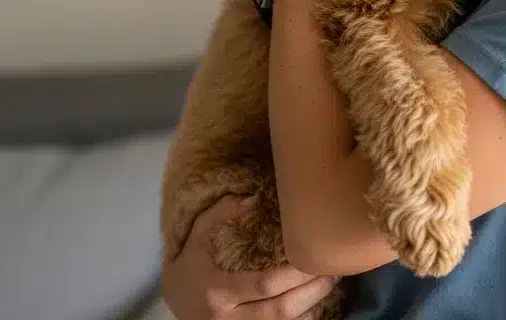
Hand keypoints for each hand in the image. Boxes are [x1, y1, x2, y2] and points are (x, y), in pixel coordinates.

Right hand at [161, 195, 339, 319]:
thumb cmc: (190, 264)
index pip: (265, 284)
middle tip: (332, 271)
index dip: (295, 273)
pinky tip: (314, 305)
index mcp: (217, 290)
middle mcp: (227, 319)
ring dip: (312, 308)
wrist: (173, 302)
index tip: (314, 256)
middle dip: (313, 291)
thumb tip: (257, 198)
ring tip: (328, 286)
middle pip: (281, 311)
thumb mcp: (199, 234)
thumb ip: (224, 212)